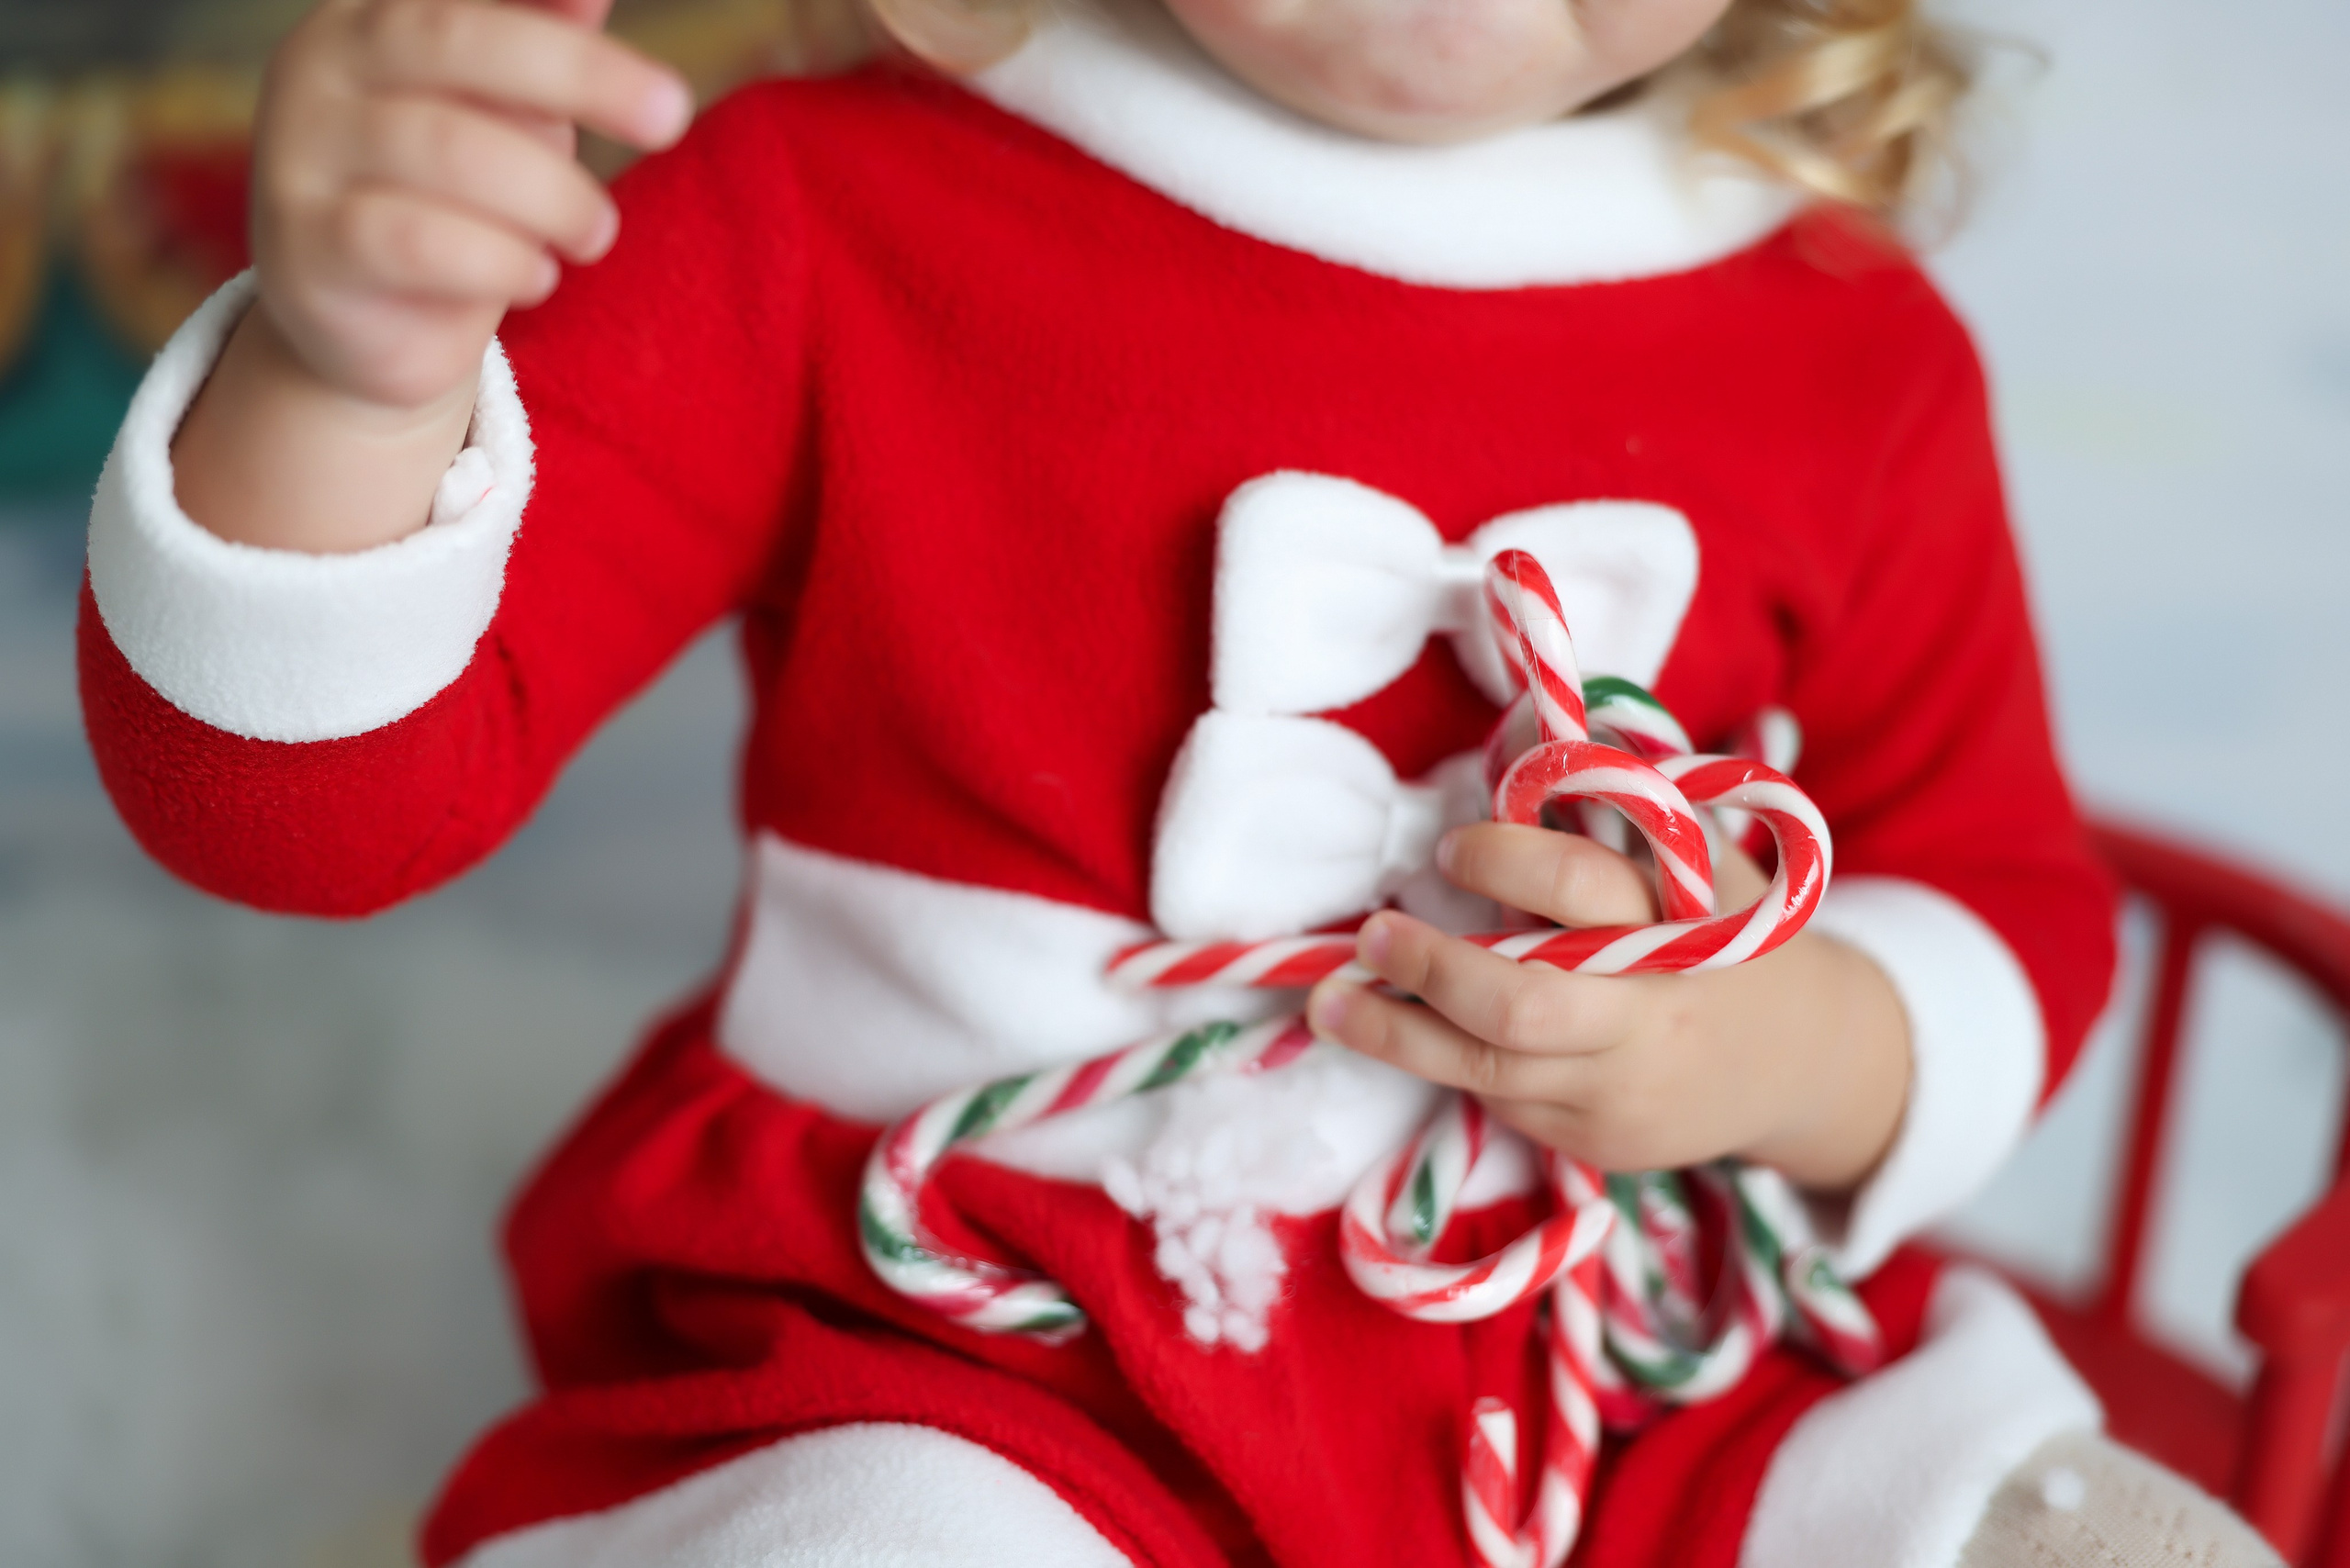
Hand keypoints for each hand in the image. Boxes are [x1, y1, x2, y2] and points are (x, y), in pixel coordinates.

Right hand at [251, 0, 693, 410]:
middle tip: (672, 114)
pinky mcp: (309, 246)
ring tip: (594, 233)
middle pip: (457, 41)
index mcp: (372, 14)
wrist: (366, 322)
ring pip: (450, 149)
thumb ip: (539, 41)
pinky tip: (539, 276)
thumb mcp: (503, 110)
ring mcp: (301, 152)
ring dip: (554, 197)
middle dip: (580, 72)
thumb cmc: (451, 193)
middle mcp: (321, 64)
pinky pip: (421, 242)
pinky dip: (504, 260)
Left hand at [1305, 822, 1911, 1193]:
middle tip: (1371, 933)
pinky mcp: (1600, 1143)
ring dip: (1397, 1035)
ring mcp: (1623, 1089)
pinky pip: (1506, 1101)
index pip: (1578, 887)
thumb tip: (1518, 731)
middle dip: (1432, 969)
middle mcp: (1651, 1015)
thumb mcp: (1700, 861)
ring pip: (1490, 1070)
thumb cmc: (1727, 932)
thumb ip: (1620, 808)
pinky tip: (1422, 1034)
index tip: (1449, 850)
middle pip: (1521, 1005)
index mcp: (1679, 926)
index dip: (1502, 861)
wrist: (1803, 1061)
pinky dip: (1457, 1063)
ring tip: (1330, 1005)